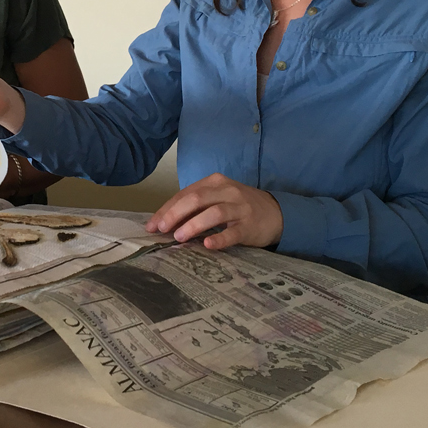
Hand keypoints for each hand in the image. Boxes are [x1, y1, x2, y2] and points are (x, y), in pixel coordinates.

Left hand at [146, 173, 283, 250]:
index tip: (152, 225)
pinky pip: (233, 232)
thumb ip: (194, 206)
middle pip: (196, 199)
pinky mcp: (250, 225)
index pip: (185, 194)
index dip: (166, 209)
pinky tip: (207, 245)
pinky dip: (219, 238)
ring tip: (179, 237)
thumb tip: (164, 222)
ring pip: (213, 213)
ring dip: (194, 225)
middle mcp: (226, 191)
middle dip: (175, 214)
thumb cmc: (238, 206)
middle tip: (161, 230)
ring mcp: (240, 208)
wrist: (275, 213)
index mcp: (214, 182)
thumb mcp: (217, 199)